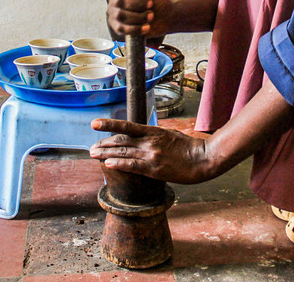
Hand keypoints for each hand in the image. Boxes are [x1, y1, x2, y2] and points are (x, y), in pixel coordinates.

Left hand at [89, 118, 216, 183]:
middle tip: (91, 148)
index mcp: (153, 132)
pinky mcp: (154, 169)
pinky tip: (108, 164)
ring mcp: (151, 155)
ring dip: (105, 154)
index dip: (109, 124)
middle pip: (121, 142)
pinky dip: (119, 164)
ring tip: (93, 155)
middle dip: (104, 144)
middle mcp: (150, 142)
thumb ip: (153, 135)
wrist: (202, 159)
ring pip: (123, 153)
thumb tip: (140, 136)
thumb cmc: (188, 147)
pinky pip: (133, 166)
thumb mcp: (169, 134)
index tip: (94, 124)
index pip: (126, 126)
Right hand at [105, 0, 171, 38]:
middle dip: (138, 5)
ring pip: (121, 15)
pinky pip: (121, 29)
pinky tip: (146, 27)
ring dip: (139, 17)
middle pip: (119, 1)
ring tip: (150, 16)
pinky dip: (136, 29)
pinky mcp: (117, 26)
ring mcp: (114, 12)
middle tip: (151, 4)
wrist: (165, 16)